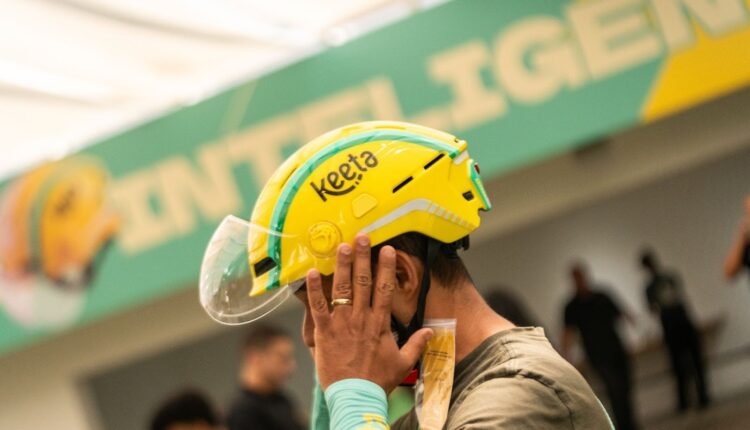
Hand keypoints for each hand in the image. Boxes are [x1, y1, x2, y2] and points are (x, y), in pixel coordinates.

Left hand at [306, 234, 432, 392]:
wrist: (356, 397)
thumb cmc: (378, 381)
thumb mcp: (403, 363)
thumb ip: (417, 344)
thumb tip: (431, 331)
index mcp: (380, 323)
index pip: (385, 289)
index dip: (385, 267)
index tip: (386, 249)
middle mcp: (361, 318)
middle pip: (363, 282)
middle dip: (363, 257)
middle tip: (362, 237)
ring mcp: (341, 323)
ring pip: (342, 289)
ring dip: (342, 266)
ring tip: (341, 246)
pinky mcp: (324, 332)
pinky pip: (317, 307)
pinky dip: (313, 289)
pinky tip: (312, 272)